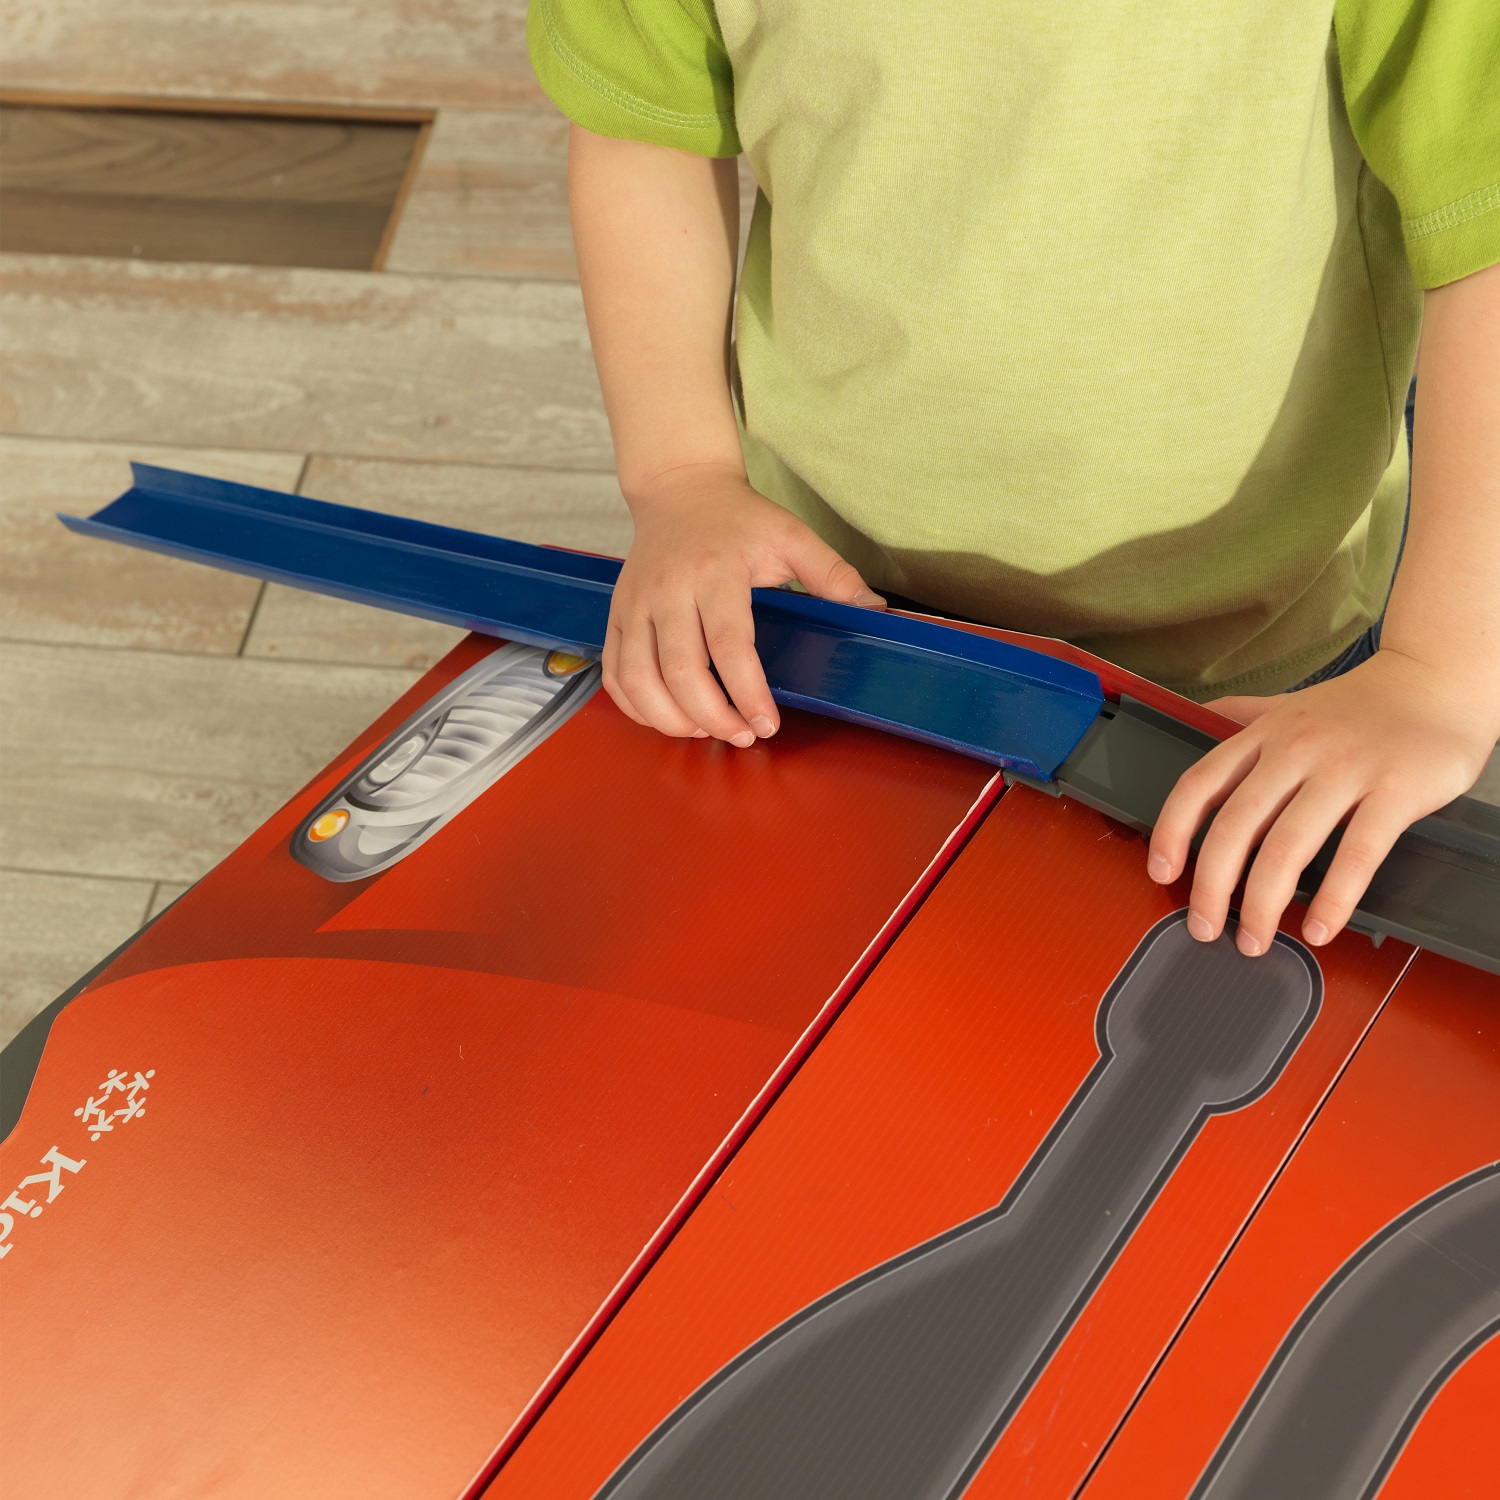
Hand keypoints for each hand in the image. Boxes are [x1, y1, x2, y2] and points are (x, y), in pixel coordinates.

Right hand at [604, 463, 885, 743]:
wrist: (678, 489)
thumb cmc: (738, 518)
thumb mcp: (792, 535)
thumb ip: (833, 575)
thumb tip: (875, 612)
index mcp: (716, 571)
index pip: (729, 645)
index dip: (747, 693)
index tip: (767, 723)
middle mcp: (668, 589)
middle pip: (680, 672)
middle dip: (713, 717)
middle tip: (744, 735)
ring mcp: (634, 604)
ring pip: (638, 680)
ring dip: (671, 720)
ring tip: (706, 731)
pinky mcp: (615, 615)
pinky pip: (614, 673)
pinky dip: (636, 707)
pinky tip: (669, 717)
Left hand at [1147, 648, 1496, 954]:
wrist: (1439, 681)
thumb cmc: (1362, 703)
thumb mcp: (1291, 703)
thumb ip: (1244, 714)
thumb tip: (1200, 715)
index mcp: (1263, 735)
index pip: (1198, 785)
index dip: (1172, 833)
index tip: (1162, 873)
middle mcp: (1296, 750)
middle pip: (1235, 828)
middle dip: (1212, 888)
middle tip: (1205, 927)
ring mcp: (1345, 770)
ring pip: (1287, 847)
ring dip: (1262, 904)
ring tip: (1254, 940)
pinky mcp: (1395, 791)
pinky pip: (1356, 854)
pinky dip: (1333, 900)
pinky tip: (1318, 929)